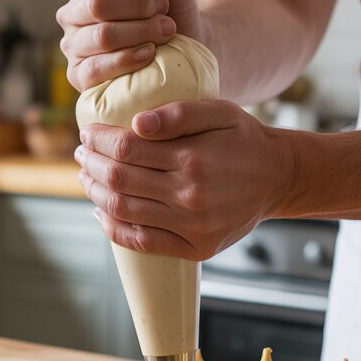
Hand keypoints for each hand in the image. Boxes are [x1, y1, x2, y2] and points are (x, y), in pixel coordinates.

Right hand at [57, 0, 202, 91]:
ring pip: (102, 36)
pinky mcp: (80, 77)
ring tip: (165, 31)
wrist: (188, 41)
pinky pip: (95, 69)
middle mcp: (72, 14)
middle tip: (163, 9)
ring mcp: (74, 47)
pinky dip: (128, 60)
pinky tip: (149, 54)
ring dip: (142, 32)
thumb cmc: (169, 5)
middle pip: (96, 4)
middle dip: (139, 6)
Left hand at [75, 100, 299, 260]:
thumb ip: (178, 113)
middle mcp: (190, 196)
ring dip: (96, 194)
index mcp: (192, 159)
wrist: (279, 178)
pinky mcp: (197, 248)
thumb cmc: (244, 140)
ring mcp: (192, 227)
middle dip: (91, 164)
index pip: (126, 149)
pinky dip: (114, 229)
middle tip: (81, 154)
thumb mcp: (220, 112)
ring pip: (124, 211)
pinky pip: (142, 242)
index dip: (99, 140)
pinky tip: (101, 213)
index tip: (88, 133)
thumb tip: (136, 124)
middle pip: (119, 180)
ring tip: (87, 178)